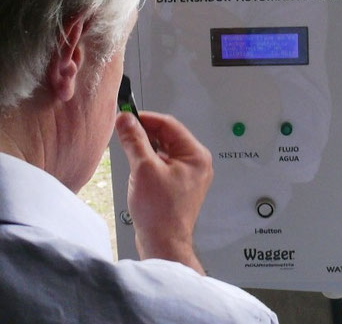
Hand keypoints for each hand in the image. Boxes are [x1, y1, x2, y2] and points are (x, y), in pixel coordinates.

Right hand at [115, 111, 212, 274]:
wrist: (163, 244)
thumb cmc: (160, 212)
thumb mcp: (144, 169)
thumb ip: (135, 140)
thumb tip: (126, 119)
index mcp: (196, 155)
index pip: (170, 125)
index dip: (146, 118)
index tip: (126, 117)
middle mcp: (197, 163)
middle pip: (168, 137)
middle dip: (144, 134)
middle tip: (123, 133)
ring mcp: (189, 175)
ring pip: (164, 151)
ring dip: (145, 149)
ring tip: (129, 153)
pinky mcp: (180, 185)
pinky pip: (164, 165)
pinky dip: (149, 162)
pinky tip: (137, 169)